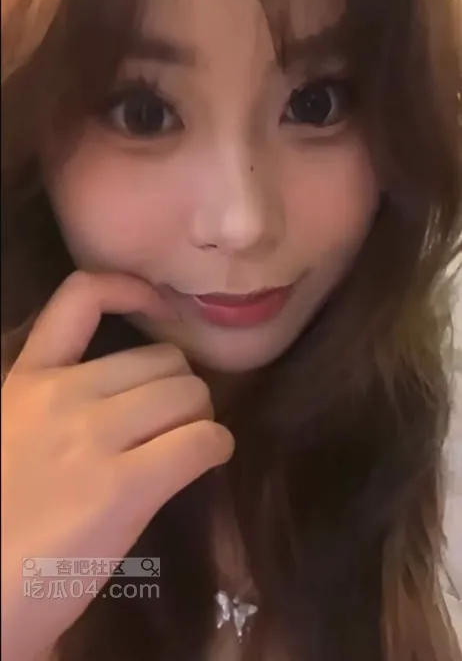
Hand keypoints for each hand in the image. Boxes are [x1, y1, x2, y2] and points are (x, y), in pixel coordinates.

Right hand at [1, 271, 233, 660]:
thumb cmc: (1, 523)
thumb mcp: (16, 436)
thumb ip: (60, 403)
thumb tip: (133, 396)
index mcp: (28, 380)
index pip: (81, 297)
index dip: (131, 290)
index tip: (162, 308)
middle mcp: (62, 395)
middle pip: (163, 360)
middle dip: (180, 388)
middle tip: (175, 420)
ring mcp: (93, 437)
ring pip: (190, 394)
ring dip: (200, 417)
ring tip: (187, 443)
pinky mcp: (123, 487)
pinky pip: (202, 441)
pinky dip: (216, 447)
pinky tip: (206, 462)